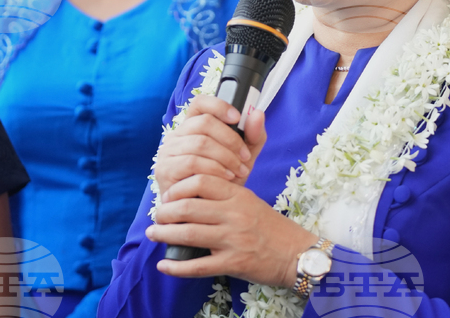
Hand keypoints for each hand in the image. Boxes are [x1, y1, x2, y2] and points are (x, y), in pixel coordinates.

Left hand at [147, 174, 318, 286]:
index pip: (201, 181)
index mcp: (239, 195)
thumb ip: (225, 195)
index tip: (169, 195)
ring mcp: (233, 240)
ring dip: (165, 234)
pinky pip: (198, 266)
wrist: (295, 253)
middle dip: (165, 212)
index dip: (179, 187)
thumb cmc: (270, 226)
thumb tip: (190, 192)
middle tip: (157, 216)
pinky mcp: (233, 263)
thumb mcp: (251, 201)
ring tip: (153, 234)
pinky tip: (164, 265)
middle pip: (189, 207)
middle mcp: (234, 215)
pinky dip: (176, 267)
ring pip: (189, 234)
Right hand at [154, 94, 267, 199]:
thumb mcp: (244, 157)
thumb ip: (253, 136)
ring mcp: (167, 152)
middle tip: (246, 157)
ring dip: (226, 157)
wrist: (210, 212)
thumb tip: (257, 113)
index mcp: (192, 127)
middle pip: (204, 122)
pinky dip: (214, 169)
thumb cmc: (225, 181)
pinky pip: (192, 162)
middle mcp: (176, 136)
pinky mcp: (165, 170)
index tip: (238, 117)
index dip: (219, 105)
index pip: (200, 103)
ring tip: (239, 171)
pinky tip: (226, 178)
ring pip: (200, 143)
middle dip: (231, 140)